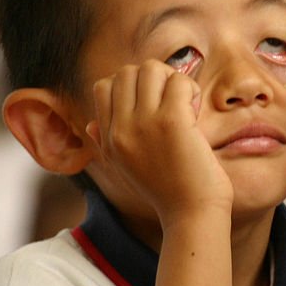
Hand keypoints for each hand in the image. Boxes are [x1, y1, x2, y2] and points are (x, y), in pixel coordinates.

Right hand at [87, 60, 233, 227]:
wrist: (191, 216)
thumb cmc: (167, 191)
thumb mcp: (125, 168)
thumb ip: (105, 143)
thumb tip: (90, 124)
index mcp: (108, 139)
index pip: (103, 86)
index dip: (130, 86)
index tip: (152, 104)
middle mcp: (120, 130)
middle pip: (126, 71)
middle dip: (153, 78)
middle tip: (172, 102)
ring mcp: (143, 124)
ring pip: (151, 68)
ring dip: (173, 80)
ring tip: (185, 105)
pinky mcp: (171, 121)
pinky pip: (178, 81)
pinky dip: (190, 89)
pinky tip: (195, 111)